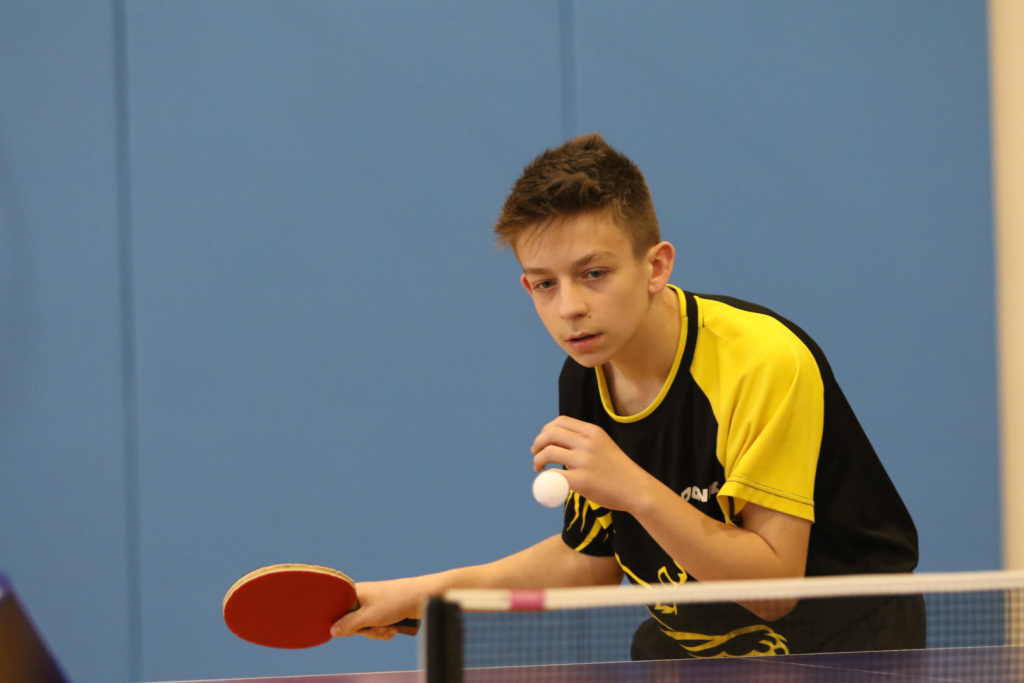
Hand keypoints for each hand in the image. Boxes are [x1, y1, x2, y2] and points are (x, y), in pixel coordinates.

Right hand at [330, 578, 421, 640]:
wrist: (422, 597)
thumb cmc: (394, 602)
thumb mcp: (368, 617)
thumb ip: (348, 625)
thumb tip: (332, 630)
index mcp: (355, 593)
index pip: (339, 612)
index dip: (345, 624)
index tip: (355, 627)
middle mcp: (363, 598)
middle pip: (353, 623)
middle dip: (367, 630)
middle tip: (378, 626)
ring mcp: (374, 605)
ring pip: (367, 628)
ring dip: (378, 632)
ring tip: (389, 627)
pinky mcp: (385, 611)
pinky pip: (378, 627)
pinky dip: (385, 630)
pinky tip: (394, 627)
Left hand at [531, 416, 656, 511]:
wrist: (636, 489)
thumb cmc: (618, 470)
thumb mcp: (603, 445)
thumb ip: (584, 441)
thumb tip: (560, 442)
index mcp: (592, 431)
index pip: (560, 421)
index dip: (546, 429)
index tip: (542, 440)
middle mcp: (587, 442)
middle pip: (550, 434)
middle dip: (538, 443)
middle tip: (535, 453)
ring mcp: (584, 461)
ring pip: (548, 452)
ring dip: (537, 460)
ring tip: (539, 468)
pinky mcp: (581, 480)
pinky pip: (553, 475)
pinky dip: (546, 478)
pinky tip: (548, 482)